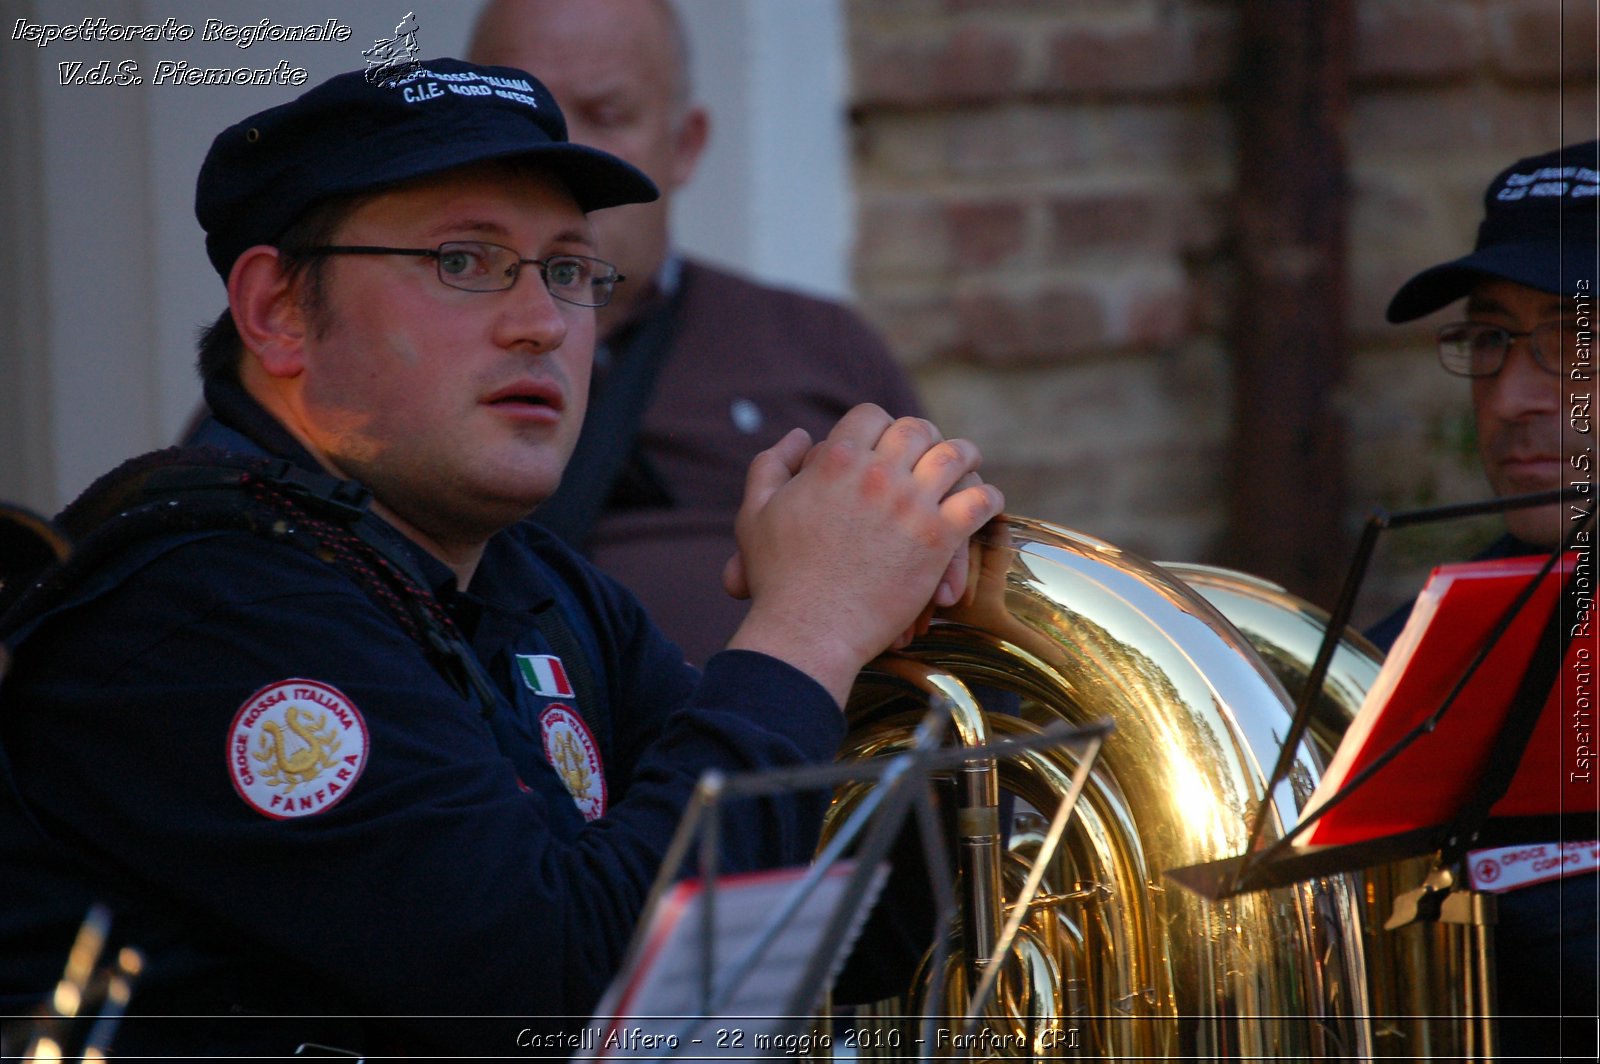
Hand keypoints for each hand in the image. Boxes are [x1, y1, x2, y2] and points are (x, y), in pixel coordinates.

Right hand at [723, 405, 1003, 704]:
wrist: (808, 629)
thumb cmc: (777, 576)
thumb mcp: (754, 511)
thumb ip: (772, 463)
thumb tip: (800, 434)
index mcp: (834, 460)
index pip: (870, 416)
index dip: (879, 423)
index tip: (886, 437)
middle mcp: (877, 474)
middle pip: (915, 429)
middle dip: (924, 434)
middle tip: (931, 445)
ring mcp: (911, 504)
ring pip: (954, 456)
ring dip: (965, 455)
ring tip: (969, 460)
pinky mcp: (937, 539)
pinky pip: (978, 502)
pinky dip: (988, 498)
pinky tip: (988, 502)